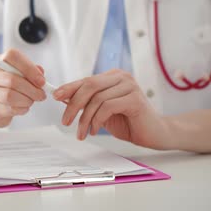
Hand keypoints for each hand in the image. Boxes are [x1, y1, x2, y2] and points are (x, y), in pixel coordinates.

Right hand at [0, 49, 46, 127]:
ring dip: (26, 100)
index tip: (42, 81)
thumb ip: (33, 71)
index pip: (12, 56)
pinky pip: (9, 109)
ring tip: (31, 101)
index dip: (29, 68)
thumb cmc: (11, 87)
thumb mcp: (22, 76)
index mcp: (0, 61)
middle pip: (12, 80)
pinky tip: (24, 108)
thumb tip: (40, 74)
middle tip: (41, 95)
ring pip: (10, 96)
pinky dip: (22, 109)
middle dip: (32, 89)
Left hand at [54, 69, 171, 149]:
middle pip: (89, 86)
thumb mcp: (102, 110)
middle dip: (73, 104)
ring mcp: (129, 86)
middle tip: (65, 121)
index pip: (86, 80)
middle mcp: (121, 77)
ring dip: (85, 119)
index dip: (69, 88)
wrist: (155, 133)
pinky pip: (107, 107)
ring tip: (82, 132)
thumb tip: (63, 97)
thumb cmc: (129, 121)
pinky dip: (97, 120)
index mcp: (112, 77)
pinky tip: (95, 130)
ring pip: (97, 99)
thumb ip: (87, 102)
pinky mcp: (135, 99)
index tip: (55, 96)